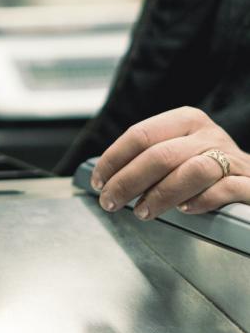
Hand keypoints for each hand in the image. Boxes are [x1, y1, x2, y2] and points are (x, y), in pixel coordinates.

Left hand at [91, 107, 249, 218]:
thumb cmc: (210, 170)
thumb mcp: (180, 153)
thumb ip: (150, 158)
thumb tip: (107, 177)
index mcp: (186, 121)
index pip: (140, 134)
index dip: (114, 160)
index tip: (99, 181)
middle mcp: (209, 135)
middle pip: (160, 155)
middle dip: (128, 181)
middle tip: (110, 202)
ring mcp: (233, 158)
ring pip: (192, 170)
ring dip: (160, 194)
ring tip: (142, 211)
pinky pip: (226, 188)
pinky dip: (203, 199)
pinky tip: (185, 209)